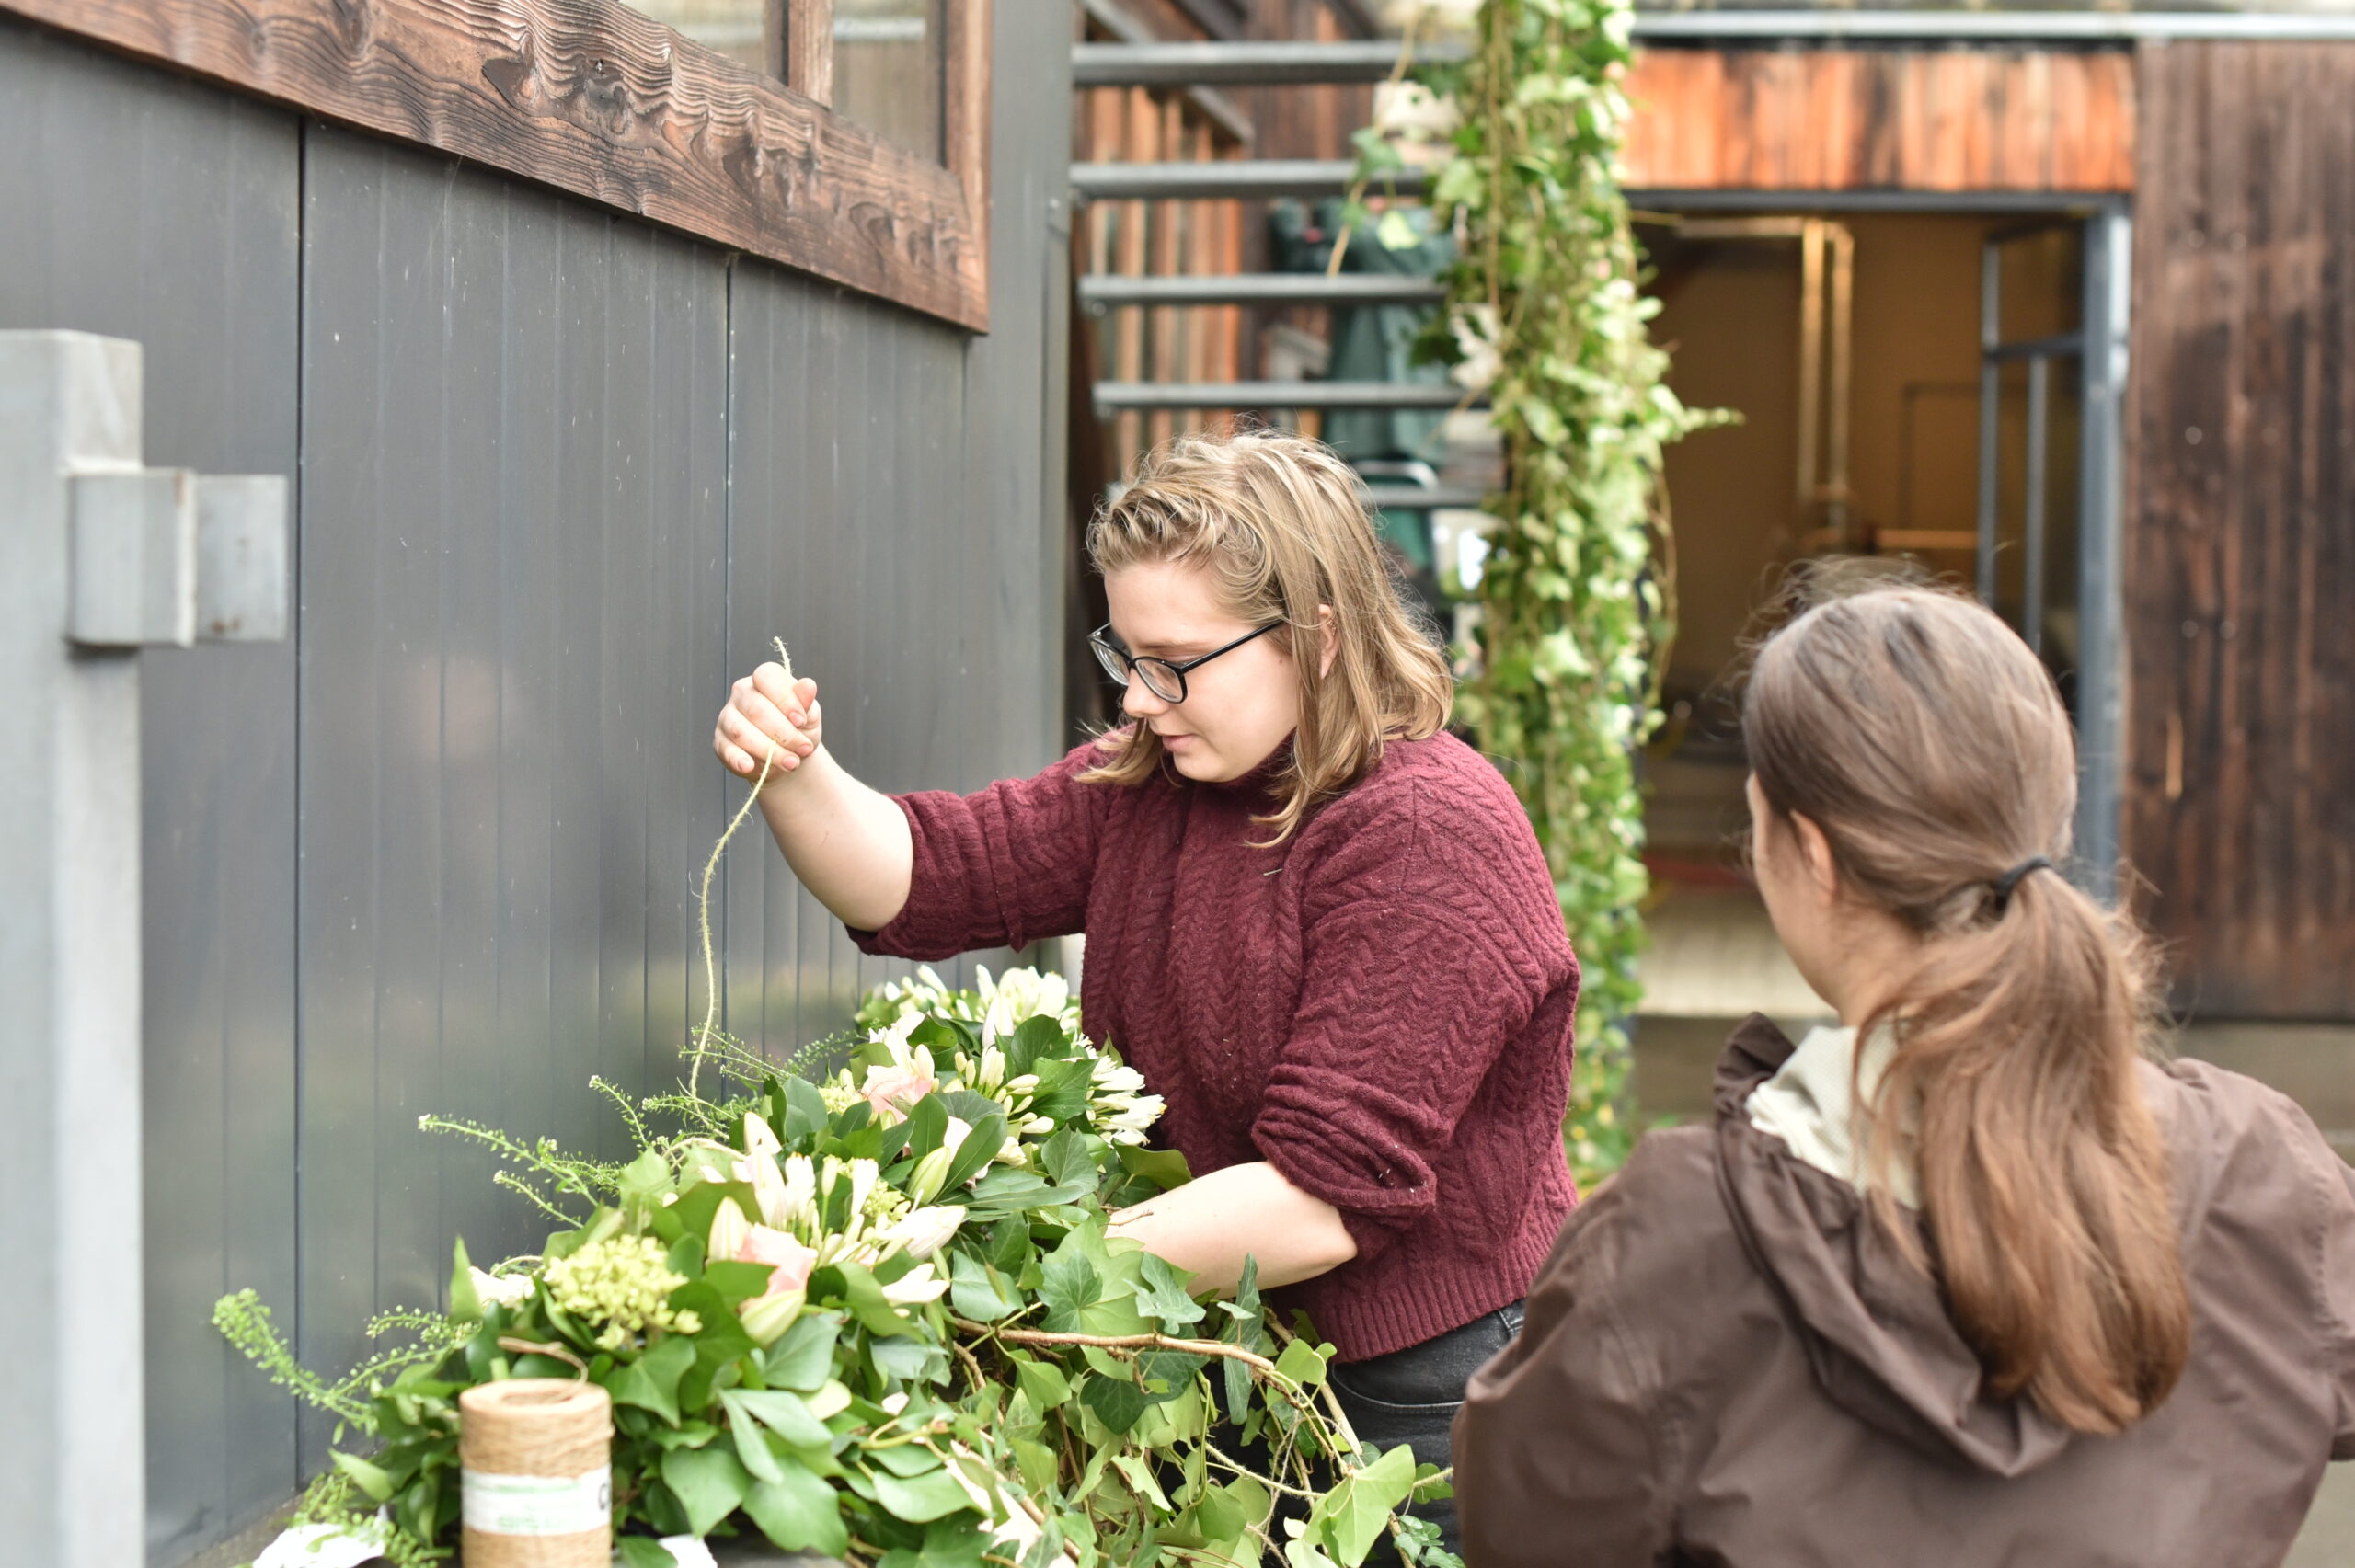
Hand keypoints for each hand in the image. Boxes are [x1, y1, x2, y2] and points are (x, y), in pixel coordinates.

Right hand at [713, 662, 822, 781]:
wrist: (788, 756)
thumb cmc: (799, 729)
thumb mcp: (809, 714)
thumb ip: (806, 701)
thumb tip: (809, 685)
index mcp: (764, 679)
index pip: (767, 677)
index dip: (785, 699)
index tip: (801, 721)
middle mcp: (741, 693)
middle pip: (756, 709)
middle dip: (784, 733)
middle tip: (804, 749)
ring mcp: (727, 717)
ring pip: (741, 731)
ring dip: (768, 750)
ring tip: (790, 763)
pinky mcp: (721, 741)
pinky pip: (726, 749)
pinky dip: (737, 759)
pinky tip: (749, 766)